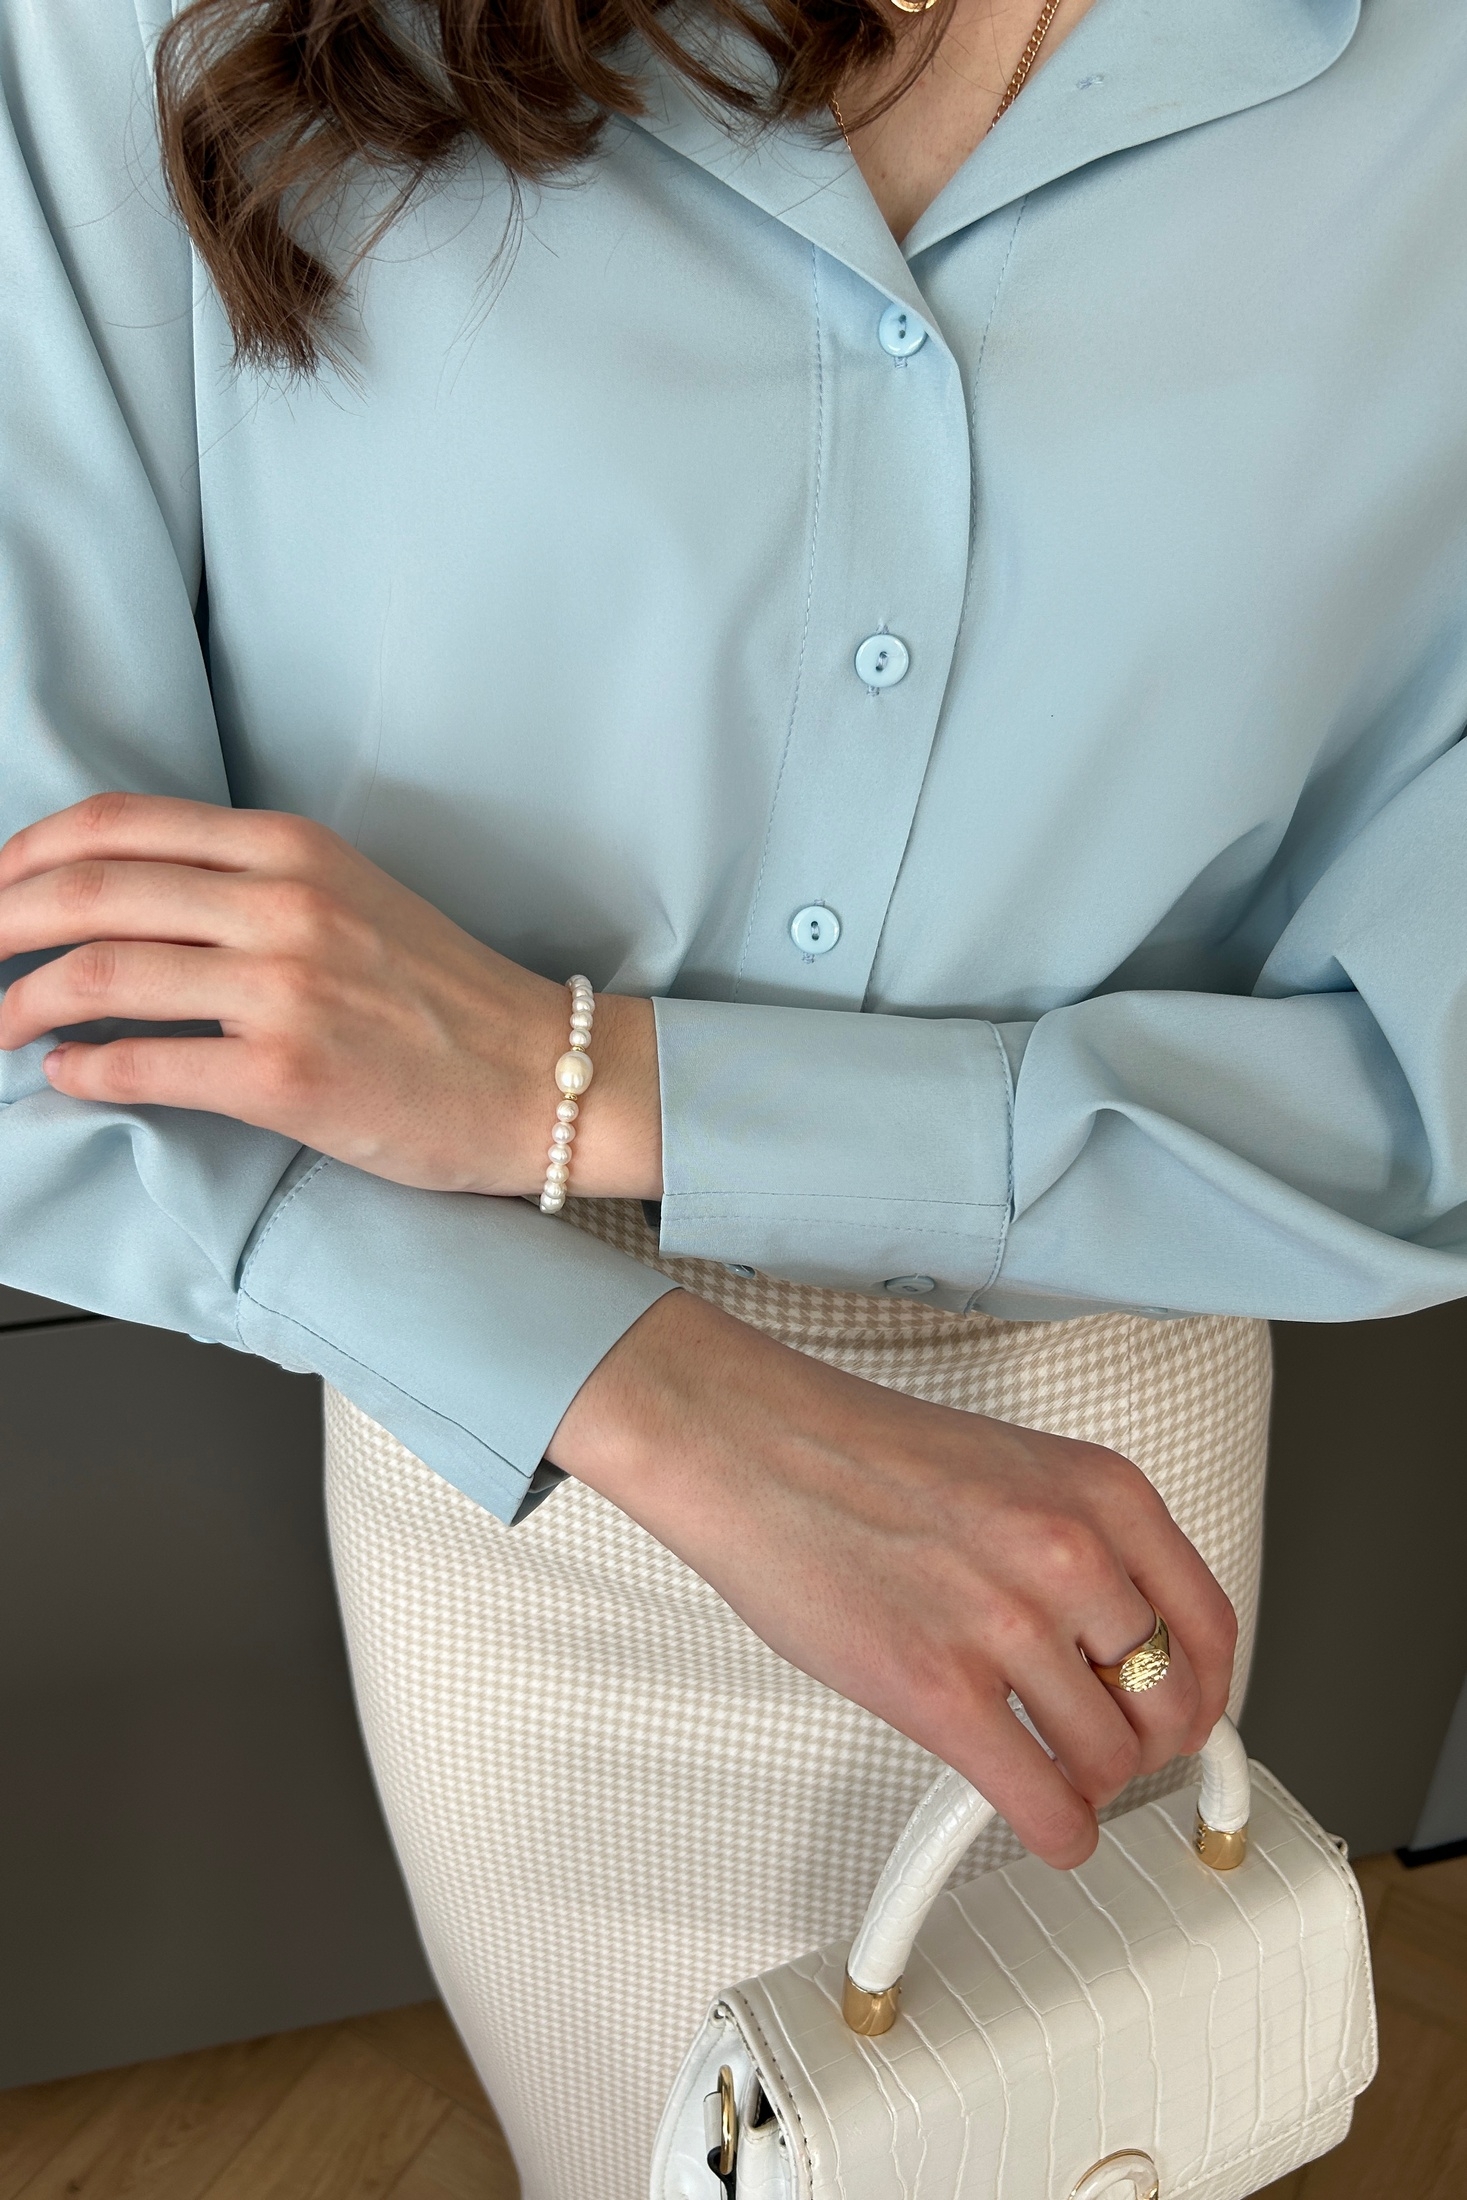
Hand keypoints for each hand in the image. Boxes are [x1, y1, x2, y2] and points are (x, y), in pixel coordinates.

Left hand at [0, 793, 661, 1197]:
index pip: (119, 825)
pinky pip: (145, 1065)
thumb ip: (247, 888)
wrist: (544, 1077)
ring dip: (15, 1005)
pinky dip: (84, 1071)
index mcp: (292, 850)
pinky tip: (67, 1076)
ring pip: (98, 975)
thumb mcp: (350, 899)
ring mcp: (287, 989)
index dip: (27, 852)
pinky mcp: (289, 1077)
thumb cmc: (447, 1000)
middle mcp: (284, 905)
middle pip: (87, 891)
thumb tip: (126, 911)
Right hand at [551, 1291, 1237, 1867]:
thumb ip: (1081, 1543)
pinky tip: (1041, 1821)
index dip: (1202, 1693)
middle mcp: (1070, 1552)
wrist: (749, 1443)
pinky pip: (1044, 1803)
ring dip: (1088, 1786)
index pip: (1209, 1626)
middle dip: (1145, 1745)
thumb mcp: (1012, 1468)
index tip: (1184, 1718)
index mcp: (1100, 1491)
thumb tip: (1125, 1642)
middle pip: (1171, 1704)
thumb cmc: (856, 1454)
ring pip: (1110, 1761)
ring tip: (1053, 1775)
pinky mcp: (937, 1689)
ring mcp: (1006, 1622)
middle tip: (1107, 1750)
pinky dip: (1058, 1834)